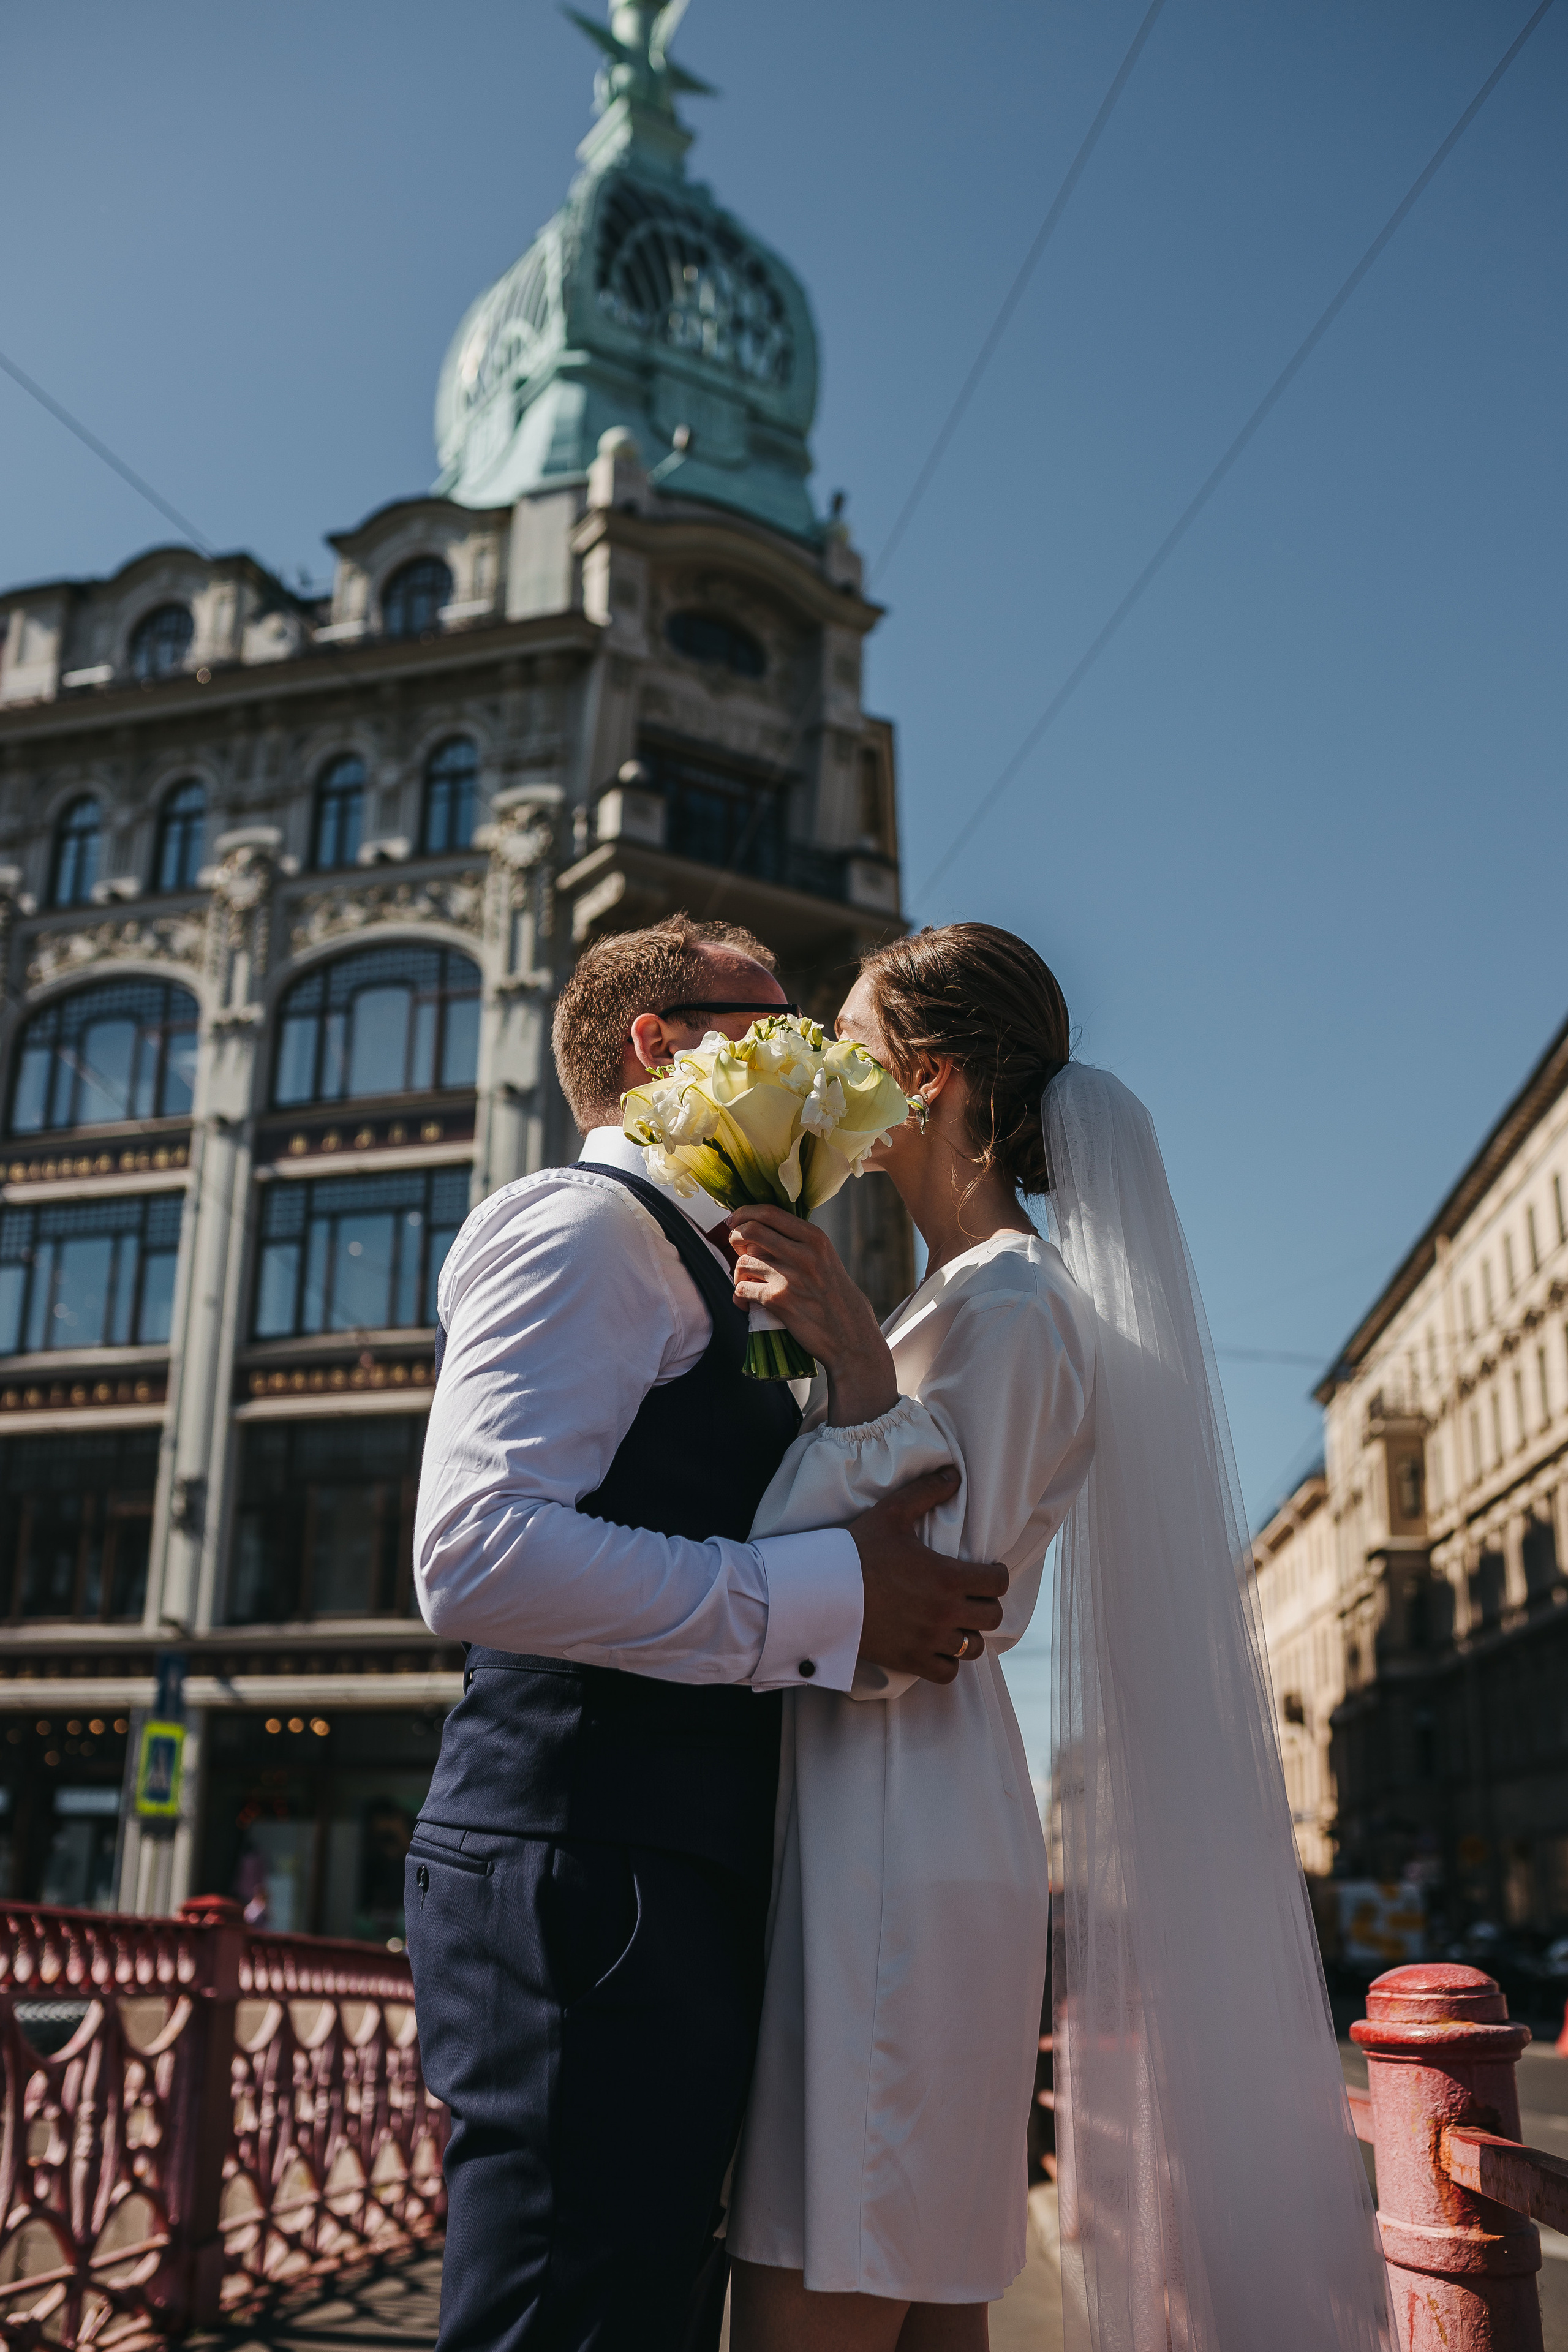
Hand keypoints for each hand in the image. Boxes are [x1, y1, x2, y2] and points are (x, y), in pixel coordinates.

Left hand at [728, 1204, 897, 1425]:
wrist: (850, 1337)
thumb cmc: (837, 1298)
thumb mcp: (827, 1259)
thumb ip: (800, 1243)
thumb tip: (761, 1229)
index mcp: (815, 1238)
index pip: (769, 1212)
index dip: (745, 1214)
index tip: (735, 1221)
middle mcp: (803, 1253)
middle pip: (750, 1231)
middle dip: (735, 1238)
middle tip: (736, 1248)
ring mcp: (789, 1277)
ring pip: (743, 1261)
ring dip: (739, 1272)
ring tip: (747, 1282)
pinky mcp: (778, 1301)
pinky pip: (742, 1289)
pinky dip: (739, 1297)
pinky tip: (746, 1303)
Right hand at [848, 1467, 1007, 1684]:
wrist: (821, 1592)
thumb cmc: (857, 1551)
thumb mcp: (891, 1513)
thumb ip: (926, 1492)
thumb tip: (953, 1474)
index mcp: (948, 1577)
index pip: (998, 1582)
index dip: (996, 1575)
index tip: (984, 1572)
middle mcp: (945, 1612)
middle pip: (992, 1617)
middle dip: (985, 1605)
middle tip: (970, 1596)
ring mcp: (929, 1640)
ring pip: (973, 1647)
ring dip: (968, 1634)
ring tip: (955, 1623)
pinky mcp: (910, 1660)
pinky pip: (947, 1672)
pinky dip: (947, 1662)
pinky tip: (936, 1646)